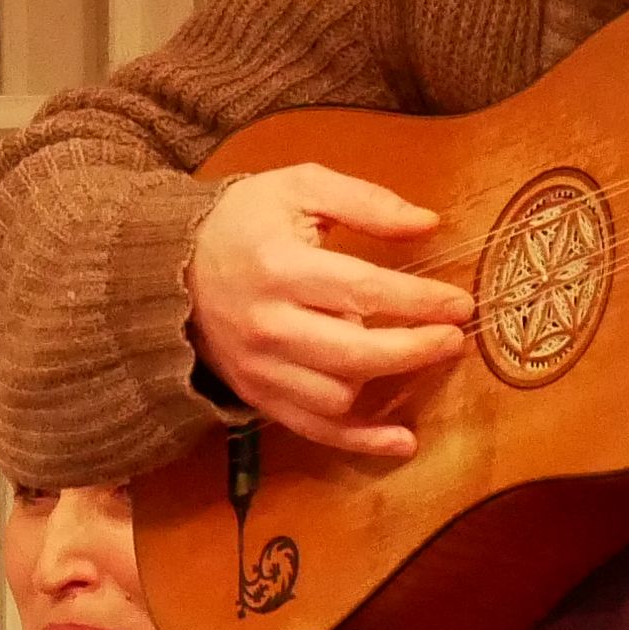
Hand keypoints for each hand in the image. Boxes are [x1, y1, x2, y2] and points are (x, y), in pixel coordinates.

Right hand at [188, 164, 472, 456]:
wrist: (169, 266)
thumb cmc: (244, 221)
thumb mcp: (300, 187)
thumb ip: (365, 202)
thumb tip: (428, 223)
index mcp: (280, 266)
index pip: (364, 291)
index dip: (419, 301)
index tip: (459, 303)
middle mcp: (269, 324)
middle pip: (356, 353)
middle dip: (416, 349)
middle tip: (454, 338)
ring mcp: (260, 367)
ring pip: (338, 396)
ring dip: (386, 382)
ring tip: (417, 356)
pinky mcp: (256, 394)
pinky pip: (314, 430)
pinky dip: (361, 442)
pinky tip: (402, 440)